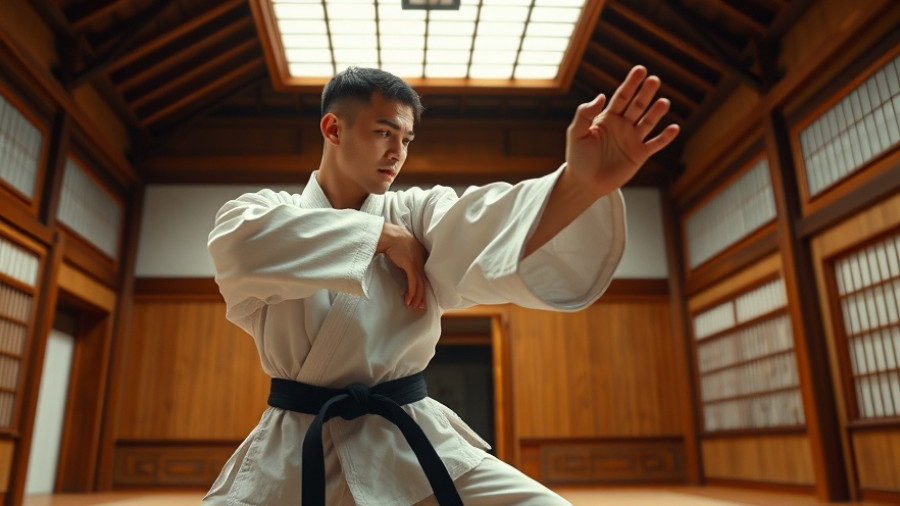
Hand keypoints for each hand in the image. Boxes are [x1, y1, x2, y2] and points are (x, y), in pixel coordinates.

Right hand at [376, 222, 428, 309]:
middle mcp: (421, 260)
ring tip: (413, 306)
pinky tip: (408, 300)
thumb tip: (400, 264)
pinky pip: (414, 282)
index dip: (422, 288)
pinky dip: (412, 292)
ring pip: (420, 284)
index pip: (423, 275)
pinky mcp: (410, 265)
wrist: (388, 234)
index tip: (420, 297)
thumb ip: (404, 258)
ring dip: (417, 297)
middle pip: (424, 281)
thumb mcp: (402, 250)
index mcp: (420, 255)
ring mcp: (416, 263)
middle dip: (422, 296)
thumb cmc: (392, 239)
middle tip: (420, 307)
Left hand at [565, 65, 679, 197]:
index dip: (631, 83)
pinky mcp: (639, 155)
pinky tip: (674, 128)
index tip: (640, 70)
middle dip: (646, 93)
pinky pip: (655, 144)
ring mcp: (632, 139)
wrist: (584, 183)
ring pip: (648, 122)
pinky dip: (665, 137)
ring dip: (657, 112)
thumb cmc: (577, 158)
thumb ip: (584, 114)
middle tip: (654, 80)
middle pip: (638, 105)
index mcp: (608, 118)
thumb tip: (601, 96)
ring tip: (664, 102)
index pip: (622, 96)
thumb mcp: (576, 133)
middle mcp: (623, 125)